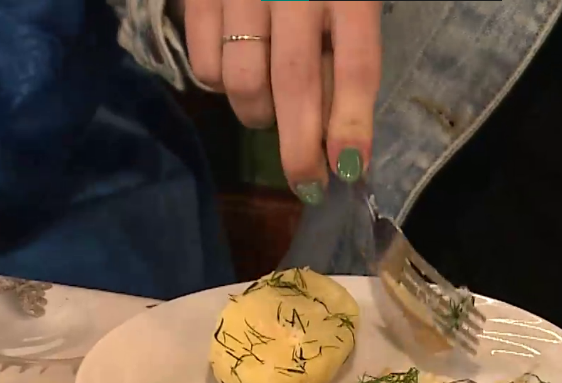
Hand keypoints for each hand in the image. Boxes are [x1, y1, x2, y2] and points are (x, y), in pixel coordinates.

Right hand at [181, 0, 381, 202]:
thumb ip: (342, 53)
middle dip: (300, 147)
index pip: (356, 64)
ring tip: (267, 110)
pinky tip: (234, 72)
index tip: (349, 169)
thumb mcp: (344, 0)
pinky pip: (204, 67)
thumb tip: (341, 136)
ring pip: (244, 83)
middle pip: (295, 82)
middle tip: (306, 184)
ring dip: (258, 115)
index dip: (353, 122)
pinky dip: (219, 86)